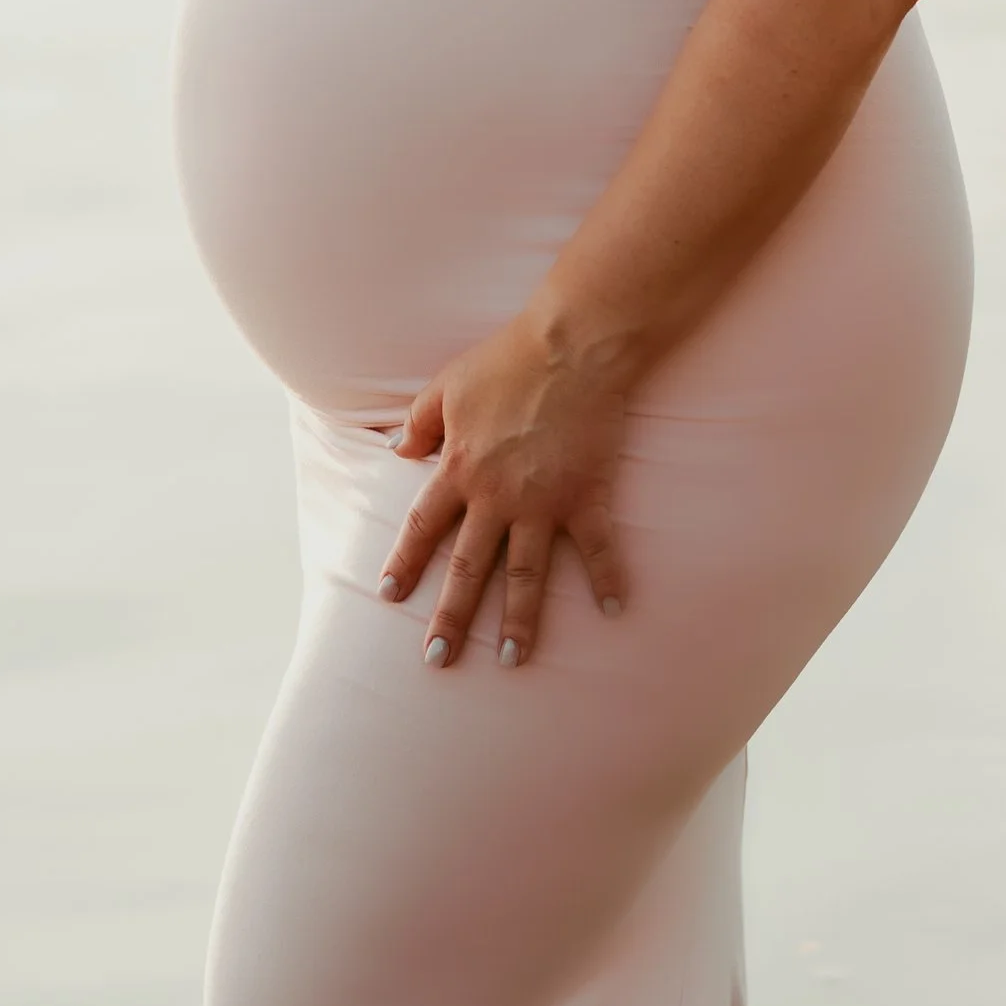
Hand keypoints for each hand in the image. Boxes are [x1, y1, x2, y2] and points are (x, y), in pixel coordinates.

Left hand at [379, 309, 633, 666]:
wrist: (571, 345)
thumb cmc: (507, 359)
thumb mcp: (446, 385)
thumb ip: (419, 422)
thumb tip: (395, 451)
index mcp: (459, 469)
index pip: (424, 527)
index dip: (405, 562)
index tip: (389, 597)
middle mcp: (496, 496)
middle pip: (468, 568)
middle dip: (451, 618)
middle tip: (438, 661)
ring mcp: (543, 501)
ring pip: (526, 574)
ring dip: (518, 621)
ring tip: (513, 659)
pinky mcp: (587, 495)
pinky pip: (598, 547)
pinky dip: (608, 578)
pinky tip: (615, 610)